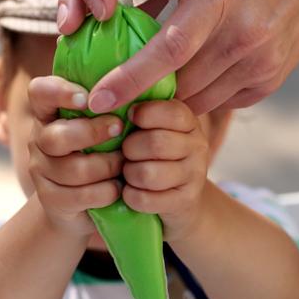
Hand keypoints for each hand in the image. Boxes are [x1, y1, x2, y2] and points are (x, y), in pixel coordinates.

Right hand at [28, 76, 123, 234]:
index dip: (60, 92)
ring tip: (124, 164)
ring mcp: (41, 172)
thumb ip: (112, 109)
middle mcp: (39, 140)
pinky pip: (82, 195)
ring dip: (107, 166)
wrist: (83, 206)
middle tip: (118, 129)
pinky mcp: (51, 200)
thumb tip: (137, 87)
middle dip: (93, 133)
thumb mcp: (104, 129)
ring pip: (74, 169)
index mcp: (49, 114)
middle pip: (57, 136)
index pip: (40, 92)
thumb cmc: (102, 155)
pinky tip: (118, 188)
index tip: (87, 99)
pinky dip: (107, 191)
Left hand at [86, 0, 298, 114]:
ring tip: (177, 78)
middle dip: (153, 94)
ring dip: (180, 98)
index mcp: (217, 0)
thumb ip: (160, 12)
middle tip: (138, 90)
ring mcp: (260, 63)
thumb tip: (120, 39)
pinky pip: (222, 104)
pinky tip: (210, 74)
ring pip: (199, 103)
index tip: (100, 99)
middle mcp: (243, 37)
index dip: (130, 79)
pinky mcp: (268, 82)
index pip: (167, 51)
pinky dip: (206, 96)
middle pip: (180, 87)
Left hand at [122, 99, 207, 241]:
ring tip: (129, 173)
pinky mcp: (186, 201)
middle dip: (129, 150)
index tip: (131, 121)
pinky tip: (132, 192)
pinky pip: (145, 199)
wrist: (176, 201)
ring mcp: (195, 175)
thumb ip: (134, 111)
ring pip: (148, 173)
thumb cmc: (152, 157)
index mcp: (188, 121)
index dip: (142, 115)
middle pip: (154, 143)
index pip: (168, 111)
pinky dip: (130, 197)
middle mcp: (198, 145)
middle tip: (126, 154)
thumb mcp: (149, 130)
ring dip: (129, 175)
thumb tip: (100, 97)